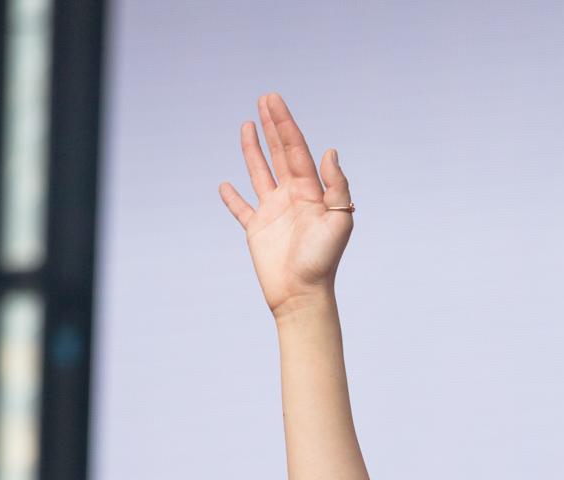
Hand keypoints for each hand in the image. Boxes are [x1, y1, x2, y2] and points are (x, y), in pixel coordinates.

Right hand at [219, 93, 352, 315]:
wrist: (303, 294)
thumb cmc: (323, 260)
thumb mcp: (338, 221)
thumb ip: (336, 187)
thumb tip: (329, 151)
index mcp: (312, 192)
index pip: (296, 150)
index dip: (285, 125)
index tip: (273, 101)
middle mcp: (293, 197)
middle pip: (280, 154)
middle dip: (273, 127)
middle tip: (265, 100)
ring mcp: (274, 212)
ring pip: (260, 173)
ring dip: (254, 150)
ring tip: (247, 125)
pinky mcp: (257, 230)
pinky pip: (242, 209)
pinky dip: (232, 198)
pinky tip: (225, 184)